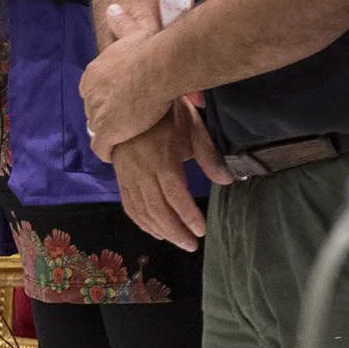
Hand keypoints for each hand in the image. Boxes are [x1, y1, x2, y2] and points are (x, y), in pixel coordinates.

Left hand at [80, 6, 178, 159]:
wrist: (156, 68)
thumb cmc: (149, 50)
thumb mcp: (132, 32)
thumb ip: (120, 22)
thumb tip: (112, 7)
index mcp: (93, 73)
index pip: (91, 90)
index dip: (105, 98)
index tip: (118, 101)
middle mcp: (89, 94)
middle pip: (93, 111)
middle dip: (105, 117)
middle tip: (123, 123)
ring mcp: (96, 114)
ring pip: (97, 130)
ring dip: (108, 135)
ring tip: (122, 140)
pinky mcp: (106, 132)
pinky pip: (102, 148)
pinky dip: (108, 152)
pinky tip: (117, 154)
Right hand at [110, 103, 228, 250]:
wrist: (129, 102)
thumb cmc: (166, 114)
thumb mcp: (192, 127)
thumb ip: (208, 155)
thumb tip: (227, 180)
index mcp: (161, 159)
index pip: (174, 195)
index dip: (188, 215)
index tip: (201, 230)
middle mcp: (141, 171)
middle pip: (157, 209)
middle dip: (175, 231)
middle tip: (191, 245)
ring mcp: (127, 176)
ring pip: (141, 211)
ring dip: (160, 230)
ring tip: (178, 241)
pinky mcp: (120, 178)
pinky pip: (129, 205)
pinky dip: (141, 222)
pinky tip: (155, 231)